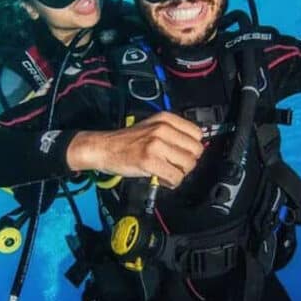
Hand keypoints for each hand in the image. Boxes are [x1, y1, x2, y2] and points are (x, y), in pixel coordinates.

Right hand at [66, 112, 203, 187]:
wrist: (104, 147)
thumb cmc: (127, 141)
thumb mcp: (152, 126)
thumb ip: (173, 133)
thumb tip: (196, 147)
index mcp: (165, 118)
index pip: (197, 134)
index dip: (192, 147)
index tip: (182, 154)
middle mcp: (163, 129)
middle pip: (196, 151)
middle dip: (187, 162)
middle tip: (174, 165)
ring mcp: (156, 144)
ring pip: (188, 165)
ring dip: (179, 173)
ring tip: (166, 171)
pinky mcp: (149, 161)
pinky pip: (175, 177)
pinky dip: (170, 182)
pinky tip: (160, 178)